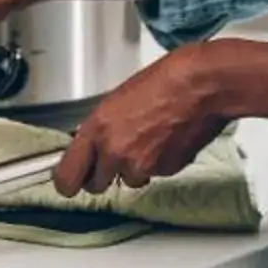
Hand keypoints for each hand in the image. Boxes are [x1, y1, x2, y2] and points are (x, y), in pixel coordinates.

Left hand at [57, 47, 230, 193]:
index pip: (66, 177)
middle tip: (118, 153)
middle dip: (104, 174)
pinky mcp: (165, 172)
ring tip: (150, 137)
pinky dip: (159, 163)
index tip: (72, 180)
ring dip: (135, 167)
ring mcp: (141, 166)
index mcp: (97, 129)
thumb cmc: (162, 83)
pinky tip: (167, 139)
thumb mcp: (116, 101)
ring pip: (129, 180)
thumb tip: (91, 148)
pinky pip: (154, 175)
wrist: (201, 85)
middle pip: (96, 185)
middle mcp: (115, 152)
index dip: (69, 181)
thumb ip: (100, 130)